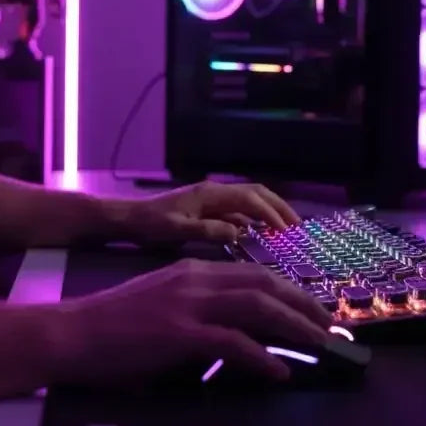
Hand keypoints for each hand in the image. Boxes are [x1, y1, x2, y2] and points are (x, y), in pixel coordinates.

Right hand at [52, 258, 332, 384]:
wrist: (71, 334)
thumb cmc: (112, 327)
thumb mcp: (163, 306)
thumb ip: (200, 312)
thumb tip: (239, 336)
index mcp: (193, 269)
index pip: (255, 273)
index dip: (291, 290)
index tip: (314, 308)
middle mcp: (196, 278)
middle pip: (266, 283)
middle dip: (304, 304)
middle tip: (331, 326)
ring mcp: (188, 303)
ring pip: (258, 306)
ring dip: (296, 326)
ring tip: (321, 345)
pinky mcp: (179, 332)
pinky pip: (233, 342)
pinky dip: (263, 357)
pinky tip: (280, 372)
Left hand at [121, 180, 301, 245]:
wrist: (129, 219)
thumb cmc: (151, 224)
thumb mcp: (177, 230)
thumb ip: (208, 231)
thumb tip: (239, 233)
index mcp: (210, 194)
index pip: (250, 200)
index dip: (271, 214)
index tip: (287, 232)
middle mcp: (214, 192)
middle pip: (255, 193)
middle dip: (278, 207)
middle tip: (296, 226)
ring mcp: (210, 198)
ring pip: (247, 200)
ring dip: (267, 211)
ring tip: (284, 229)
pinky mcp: (206, 208)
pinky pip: (236, 210)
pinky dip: (252, 219)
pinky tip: (257, 234)